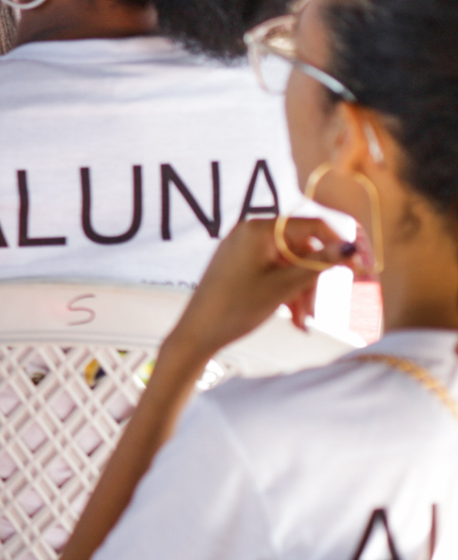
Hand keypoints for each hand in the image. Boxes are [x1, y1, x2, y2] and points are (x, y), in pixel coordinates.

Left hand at [166, 212, 363, 369]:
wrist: (197, 334)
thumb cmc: (237, 308)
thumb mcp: (285, 287)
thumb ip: (319, 265)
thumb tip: (351, 247)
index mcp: (259, 229)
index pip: (312, 225)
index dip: (340, 244)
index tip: (362, 266)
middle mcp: (250, 232)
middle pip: (303, 249)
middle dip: (315, 281)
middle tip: (322, 308)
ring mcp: (244, 248)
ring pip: (291, 265)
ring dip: (303, 293)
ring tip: (303, 321)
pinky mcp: (241, 265)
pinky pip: (276, 273)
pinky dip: (288, 293)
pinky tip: (295, 319)